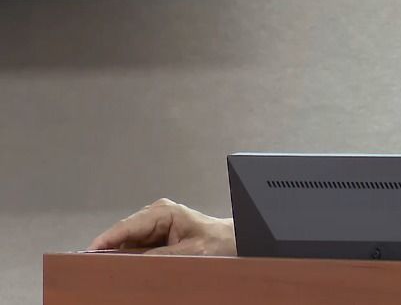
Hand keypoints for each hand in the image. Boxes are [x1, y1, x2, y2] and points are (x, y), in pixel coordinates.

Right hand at [87, 198, 235, 255]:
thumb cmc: (218, 242)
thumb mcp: (190, 252)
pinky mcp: (154, 237)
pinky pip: (134, 249)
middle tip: (94, 268)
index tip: (87, 253)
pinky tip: (123, 269)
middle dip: (108, 251)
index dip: (105, 241)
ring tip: (107, 270)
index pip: (126, 226)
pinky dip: (128, 259)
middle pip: (122, 236)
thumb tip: (132, 263)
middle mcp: (155, 215)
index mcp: (163, 212)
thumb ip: (160, 257)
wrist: (233, 241)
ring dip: (118, 257)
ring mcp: (154, 225)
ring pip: (126, 244)